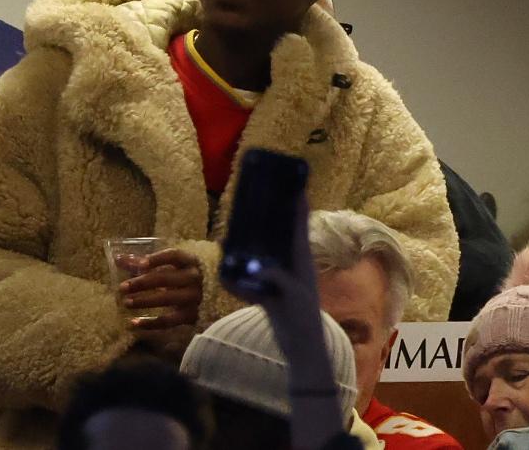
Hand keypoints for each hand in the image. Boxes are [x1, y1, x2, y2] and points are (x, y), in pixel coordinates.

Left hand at [119, 248, 202, 330]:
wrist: (204, 295)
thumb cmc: (178, 275)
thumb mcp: (165, 266)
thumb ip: (141, 263)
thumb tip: (117, 259)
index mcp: (188, 261)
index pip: (174, 255)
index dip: (157, 259)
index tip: (140, 264)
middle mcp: (194, 278)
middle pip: (167, 278)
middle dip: (143, 283)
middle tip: (123, 287)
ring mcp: (194, 297)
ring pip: (168, 299)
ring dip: (145, 301)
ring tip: (126, 303)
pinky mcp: (190, 315)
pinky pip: (168, 321)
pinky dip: (150, 323)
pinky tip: (133, 323)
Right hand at [226, 197, 322, 354]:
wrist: (300, 346)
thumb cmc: (301, 318)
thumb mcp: (291, 296)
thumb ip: (276, 280)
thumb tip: (258, 267)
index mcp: (301, 259)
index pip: (298, 224)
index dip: (297, 203)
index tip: (294, 183)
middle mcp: (290, 263)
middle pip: (279, 232)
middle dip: (270, 215)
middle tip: (254, 197)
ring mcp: (278, 275)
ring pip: (264, 249)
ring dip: (253, 238)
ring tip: (237, 225)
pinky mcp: (267, 289)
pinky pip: (251, 271)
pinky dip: (240, 267)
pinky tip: (227, 260)